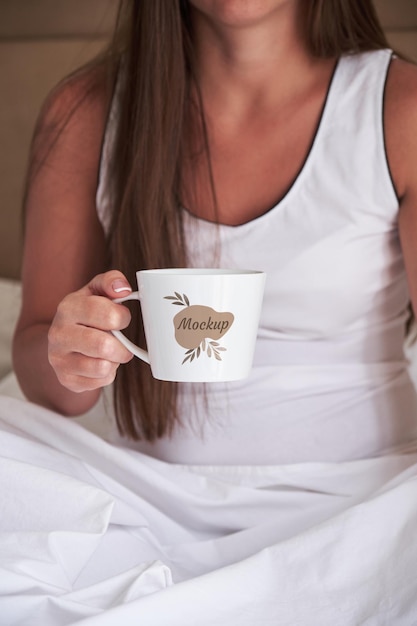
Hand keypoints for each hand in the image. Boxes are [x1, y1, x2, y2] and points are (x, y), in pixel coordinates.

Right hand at [48, 270, 134, 392]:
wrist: (62, 340)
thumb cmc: (87, 313)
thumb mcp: (97, 291)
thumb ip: (111, 281)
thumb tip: (122, 288)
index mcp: (68, 308)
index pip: (107, 315)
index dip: (122, 318)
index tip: (121, 319)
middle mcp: (58, 334)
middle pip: (103, 345)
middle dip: (122, 346)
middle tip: (121, 342)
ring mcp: (59, 359)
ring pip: (102, 367)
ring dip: (115, 361)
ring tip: (109, 352)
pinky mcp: (66, 379)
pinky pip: (99, 382)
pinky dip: (107, 375)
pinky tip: (99, 363)